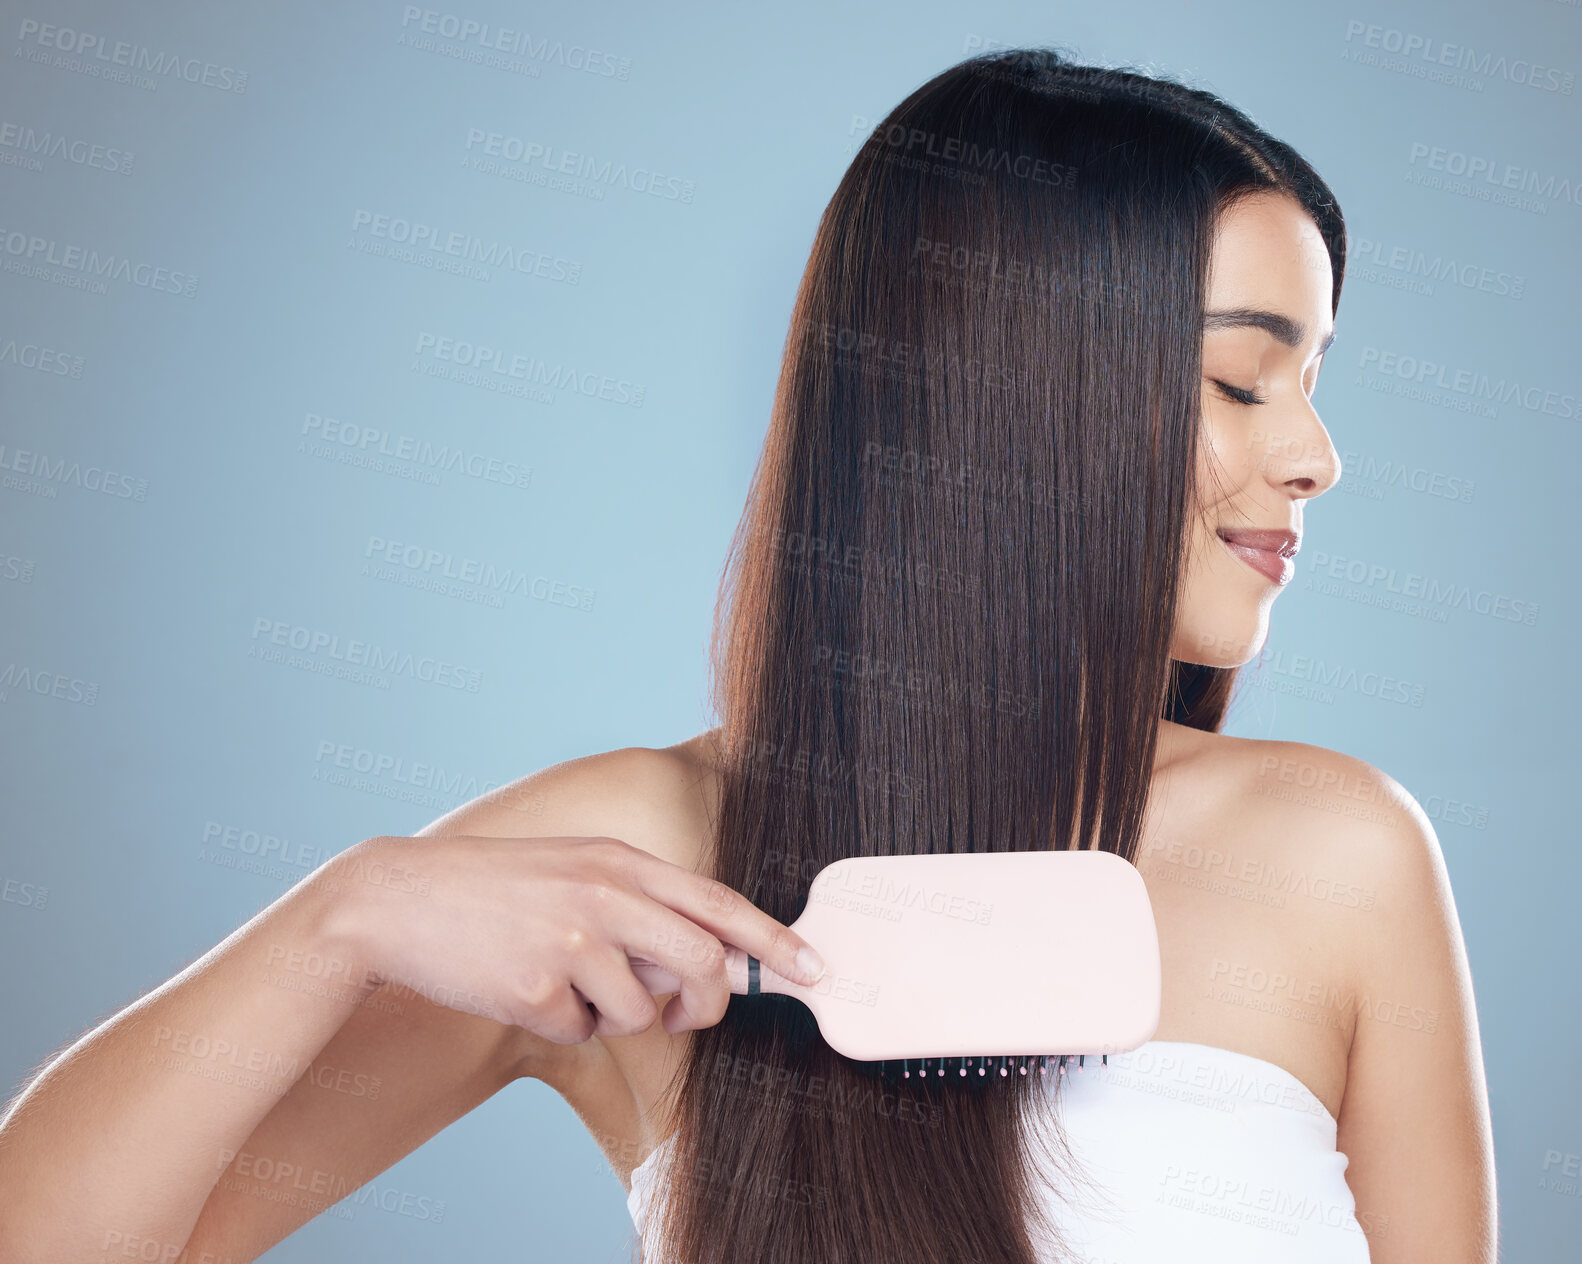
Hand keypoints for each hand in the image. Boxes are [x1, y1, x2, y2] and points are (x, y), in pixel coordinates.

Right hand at [317, 834, 825, 1041]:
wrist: (398, 899)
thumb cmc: (495, 890)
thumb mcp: (574, 872)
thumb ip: (638, 906)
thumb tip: (701, 968)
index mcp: (618, 861)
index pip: (719, 900)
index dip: (773, 939)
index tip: (814, 968)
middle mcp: (604, 893)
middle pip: (701, 964)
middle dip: (705, 1005)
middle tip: (684, 1014)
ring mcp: (570, 938)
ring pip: (640, 1011)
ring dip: (611, 1014)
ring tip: (563, 979)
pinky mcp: (535, 984)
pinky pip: (579, 1032)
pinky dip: (560, 1025)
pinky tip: (522, 987)